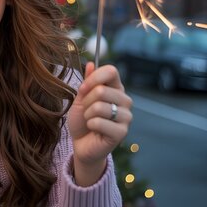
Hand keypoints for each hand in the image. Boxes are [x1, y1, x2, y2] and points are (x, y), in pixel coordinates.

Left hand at [68, 62, 132, 184]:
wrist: (81, 144)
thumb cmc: (82, 119)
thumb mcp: (80, 98)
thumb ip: (87, 82)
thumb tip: (91, 63)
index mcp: (116, 88)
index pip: (111, 71)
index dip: (94, 78)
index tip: (82, 88)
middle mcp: (125, 100)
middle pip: (101, 90)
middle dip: (86, 101)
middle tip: (86, 111)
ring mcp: (126, 117)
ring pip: (99, 106)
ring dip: (87, 114)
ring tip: (90, 120)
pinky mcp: (122, 132)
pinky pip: (99, 122)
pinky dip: (90, 125)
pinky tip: (94, 129)